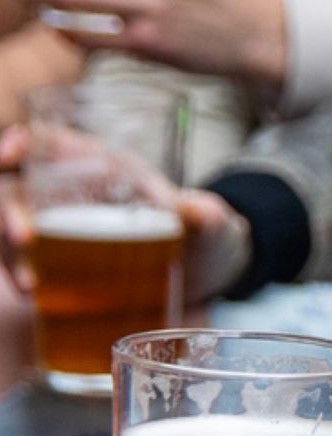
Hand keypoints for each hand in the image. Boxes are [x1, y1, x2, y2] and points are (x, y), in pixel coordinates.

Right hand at [0, 127, 250, 302]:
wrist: (202, 270)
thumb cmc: (198, 230)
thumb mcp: (207, 223)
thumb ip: (206, 217)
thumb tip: (202, 214)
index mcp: (103, 164)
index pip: (51, 141)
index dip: (24, 140)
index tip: (9, 154)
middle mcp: (71, 191)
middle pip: (21, 190)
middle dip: (11, 212)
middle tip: (24, 239)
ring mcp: (59, 226)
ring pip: (16, 230)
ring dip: (14, 254)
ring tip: (32, 286)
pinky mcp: (58, 259)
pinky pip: (25, 261)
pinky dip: (23, 274)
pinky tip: (35, 295)